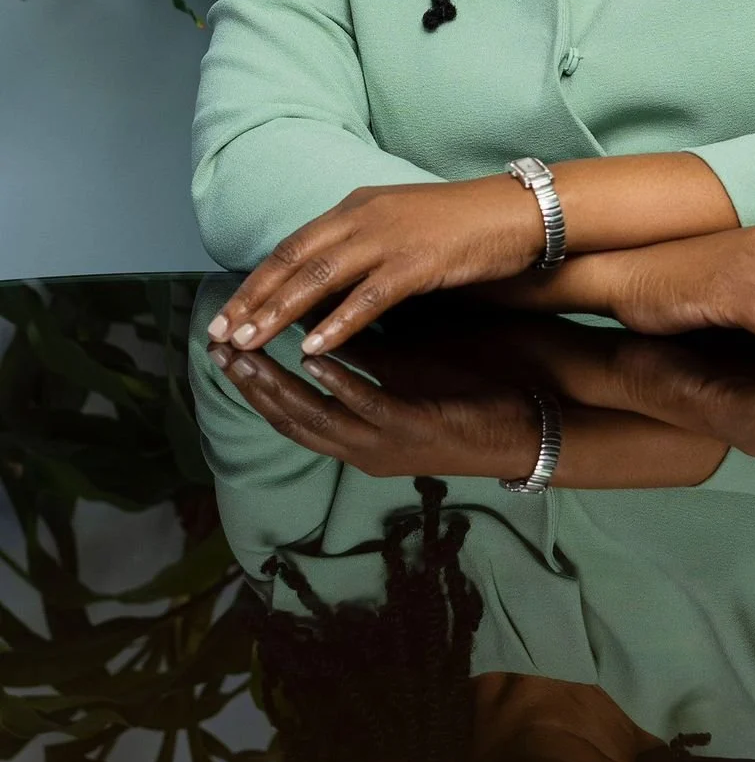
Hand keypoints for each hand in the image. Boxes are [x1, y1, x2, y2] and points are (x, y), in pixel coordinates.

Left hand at [205, 179, 543, 356]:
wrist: (516, 211)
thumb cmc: (461, 224)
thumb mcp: (398, 225)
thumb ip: (358, 246)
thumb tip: (319, 279)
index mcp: (356, 206)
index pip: (291, 246)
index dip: (256, 281)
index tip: (227, 312)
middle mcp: (363, 216)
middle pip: (293, 260)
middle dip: (253, 299)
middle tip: (220, 334)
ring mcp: (389, 238)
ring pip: (319, 278)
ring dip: (280, 314)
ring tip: (250, 344)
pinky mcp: (418, 263)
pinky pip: (367, 298)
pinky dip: (336, 324)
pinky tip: (313, 349)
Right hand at [208, 340, 543, 479]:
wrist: (532, 420)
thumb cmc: (472, 390)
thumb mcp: (408, 367)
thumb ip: (365, 350)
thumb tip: (325, 317)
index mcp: (361, 429)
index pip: (292, 408)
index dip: (254, 380)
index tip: (222, 346)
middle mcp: (365, 444)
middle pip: (291, 418)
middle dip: (250, 384)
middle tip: (215, 350)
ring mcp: (388, 442)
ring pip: (318, 420)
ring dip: (278, 387)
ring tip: (245, 356)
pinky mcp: (416, 431)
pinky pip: (367, 409)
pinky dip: (338, 385)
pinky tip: (314, 361)